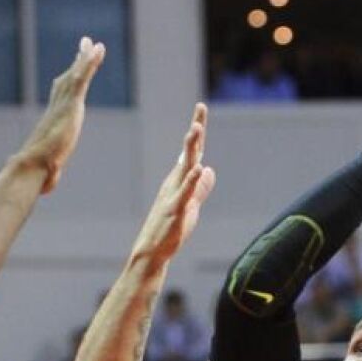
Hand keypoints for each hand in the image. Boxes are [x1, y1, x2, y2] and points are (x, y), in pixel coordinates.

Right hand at [17, 36, 105, 192]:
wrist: (32, 166)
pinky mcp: (71, 104)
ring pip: (76, 75)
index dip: (68, 81)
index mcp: (54, 120)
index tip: (73, 70)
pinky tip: (98, 50)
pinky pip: (82, 78)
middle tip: (85, 45)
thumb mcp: (49, 171)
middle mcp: (58, 108)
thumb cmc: (37, 172)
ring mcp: (64, 104)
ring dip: (86, 58)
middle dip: (78, 61)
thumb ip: (51, 175)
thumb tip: (45, 188)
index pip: (62, 95)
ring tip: (96, 43)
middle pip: (69, 78)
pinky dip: (90, 63)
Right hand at [132, 103, 216, 262]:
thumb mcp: (191, 206)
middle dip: (194, 132)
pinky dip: (192, 180)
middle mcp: (175, 183)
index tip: (200, 108)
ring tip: (195, 130)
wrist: (152, 252)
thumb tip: (209, 169)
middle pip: (188, 153)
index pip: (191, 152)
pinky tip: (200, 167)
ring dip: (190, 148)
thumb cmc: (169, 230)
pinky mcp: (175, 211)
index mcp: (179, 180)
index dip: (197, 131)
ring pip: (184, 168)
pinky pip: (185, 193)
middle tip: (199, 110)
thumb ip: (201, 188)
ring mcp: (174, 196)